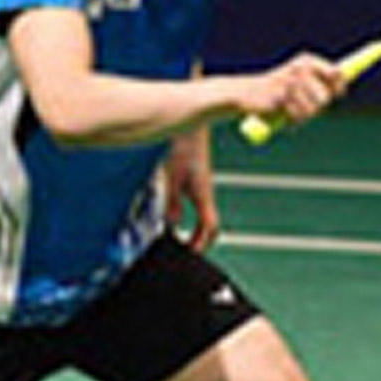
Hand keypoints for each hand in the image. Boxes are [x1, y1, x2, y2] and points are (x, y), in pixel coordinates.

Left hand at [162, 125, 218, 251]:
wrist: (189, 125)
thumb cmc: (181, 147)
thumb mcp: (170, 176)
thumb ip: (170, 201)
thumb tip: (171, 225)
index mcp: (203, 194)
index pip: (209, 227)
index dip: (201, 243)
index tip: (190, 254)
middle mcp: (205, 193)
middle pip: (209, 225)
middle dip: (199, 241)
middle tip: (186, 253)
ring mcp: (201, 187)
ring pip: (203, 215)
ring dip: (195, 229)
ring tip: (181, 240)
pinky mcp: (195, 181)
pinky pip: (195, 204)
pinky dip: (187, 215)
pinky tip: (172, 216)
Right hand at [241, 53, 346, 123]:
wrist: (246, 93)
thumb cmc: (277, 88)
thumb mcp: (299, 79)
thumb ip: (320, 80)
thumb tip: (343, 86)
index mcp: (307, 61)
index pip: (336, 73)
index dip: (339, 87)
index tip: (338, 95)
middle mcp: (300, 69)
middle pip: (325, 97)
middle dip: (318, 106)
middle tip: (308, 106)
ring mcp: (290, 82)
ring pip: (312, 110)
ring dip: (304, 116)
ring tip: (292, 111)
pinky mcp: (281, 97)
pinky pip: (298, 115)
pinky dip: (293, 120)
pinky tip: (284, 116)